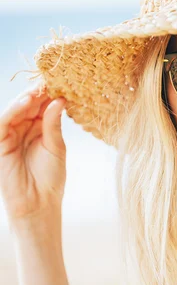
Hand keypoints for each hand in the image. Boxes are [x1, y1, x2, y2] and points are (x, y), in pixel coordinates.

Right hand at [0, 81, 66, 233]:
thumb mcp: (56, 147)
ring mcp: (12, 136)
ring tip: (39, 89)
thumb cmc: (51, 178)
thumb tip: (58, 99)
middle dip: (39, 91)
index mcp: (40, 128)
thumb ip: (54, 124)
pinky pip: (4, 122)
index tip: (62, 80)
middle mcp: (25, 129)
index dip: (50, 93)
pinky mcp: (1, 144)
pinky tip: (26, 102)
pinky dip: (14, 110)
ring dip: (26, 97)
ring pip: (16, 110)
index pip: (42, 105)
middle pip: (29, 104)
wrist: (40, 204)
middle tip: (51, 79)